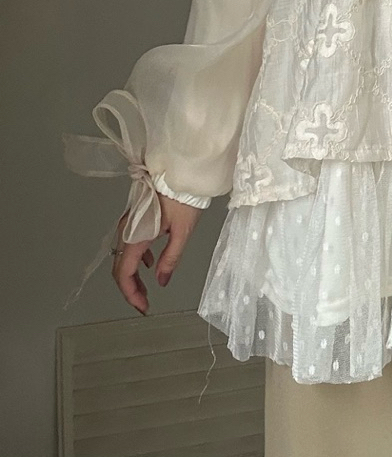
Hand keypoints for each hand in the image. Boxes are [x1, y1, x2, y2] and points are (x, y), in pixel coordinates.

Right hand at [111, 194, 203, 313]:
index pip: (124, 272)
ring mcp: (129, 223)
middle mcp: (126, 230)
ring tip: (146, 289)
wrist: (184, 171)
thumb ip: (170, 259)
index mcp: (136, 235)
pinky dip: (137, 259)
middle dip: (130, 289)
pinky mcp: (136, 217)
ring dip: (132, 275)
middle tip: (144, 303)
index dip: (131, 294)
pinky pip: (130, 244)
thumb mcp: (183, 232)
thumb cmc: (185, 197)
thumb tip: (161, 282)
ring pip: (124, 256)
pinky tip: (149, 264)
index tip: (143, 307)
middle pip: (120, 267)